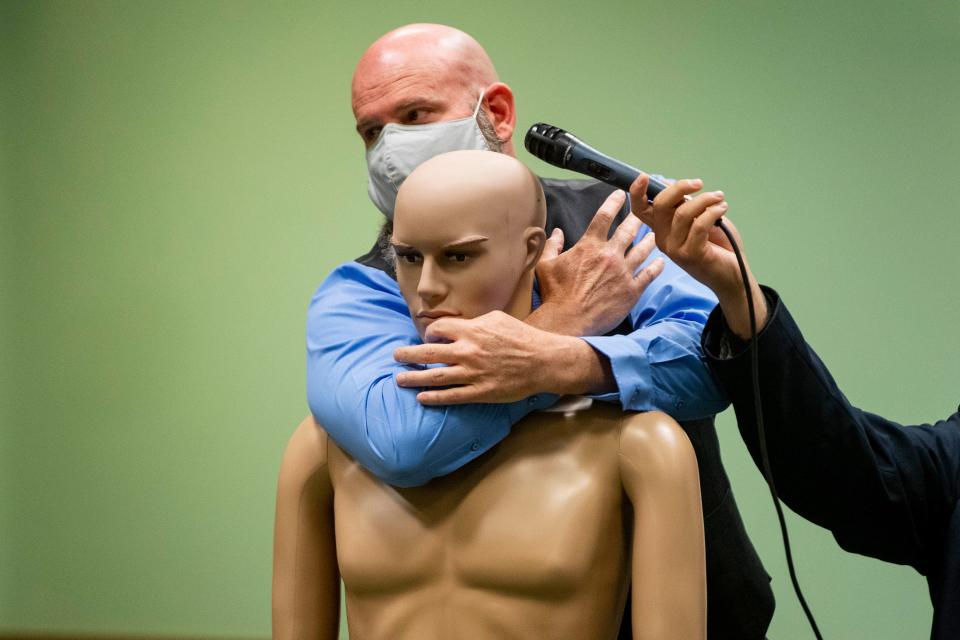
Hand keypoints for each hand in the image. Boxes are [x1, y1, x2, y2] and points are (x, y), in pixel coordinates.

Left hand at [393, 310, 610, 403]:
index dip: (430, 333)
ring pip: (434, 377)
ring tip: (399, 379)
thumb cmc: (522, 337)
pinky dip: (433, 398)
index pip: (438, 329)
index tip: (429, 338)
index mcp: (472, 330)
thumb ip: (474, 322)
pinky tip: (421, 398)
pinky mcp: (480, 392)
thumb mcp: (498, 319)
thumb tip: (458, 325)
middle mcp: (468, 351)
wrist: (543, 361)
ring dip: (413, 378)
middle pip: (428, 353)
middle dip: (407, 355)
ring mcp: (472, 373)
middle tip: (396, 356)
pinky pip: (451, 396)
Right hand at [531, 189, 664, 335]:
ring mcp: (623, 273)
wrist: (567, 320)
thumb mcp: (546, 265)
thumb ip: (553, 245)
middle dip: (637, 218)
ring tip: (655, 234)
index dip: (613, 203)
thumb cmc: (554, 293)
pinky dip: (656, 267)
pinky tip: (661, 262)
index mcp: (589, 246)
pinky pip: (649, 274)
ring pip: (642, 250)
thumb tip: (556, 232)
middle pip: (628, 230)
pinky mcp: (631, 291)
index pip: (604, 216)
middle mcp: (610, 255)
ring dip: (650, 240)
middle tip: (644, 212)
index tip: (620, 195)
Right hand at [629, 173, 766, 337]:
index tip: (644, 178)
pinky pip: (699, 224)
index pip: (641, 211)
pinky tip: (722, 209)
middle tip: (699, 183)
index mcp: (661, 230)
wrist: (732, 275)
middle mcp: (663, 240)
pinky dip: (713, 212)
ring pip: (682, 213)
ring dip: (705, 200)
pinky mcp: (691, 254)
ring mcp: (675, 249)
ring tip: (719, 199)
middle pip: (661, 205)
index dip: (637, 193)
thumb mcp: (698, 219)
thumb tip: (677, 186)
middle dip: (680, 188)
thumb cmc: (717, 246)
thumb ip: (685, 206)